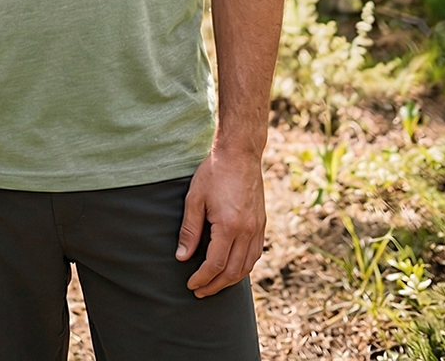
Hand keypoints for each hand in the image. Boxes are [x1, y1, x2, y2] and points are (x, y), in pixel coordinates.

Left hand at [176, 146, 266, 297]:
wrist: (240, 153)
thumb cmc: (214, 173)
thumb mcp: (195, 198)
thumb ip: (189, 230)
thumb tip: (182, 257)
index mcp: (229, 226)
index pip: (215, 265)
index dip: (202, 278)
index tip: (191, 284)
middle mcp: (247, 232)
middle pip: (232, 271)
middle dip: (215, 285)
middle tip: (200, 291)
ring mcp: (258, 228)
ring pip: (247, 266)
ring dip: (230, 279)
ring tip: (214, 284)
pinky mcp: (262, 223)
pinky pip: (255, 254)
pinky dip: (244, 266)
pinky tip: (232, 267)